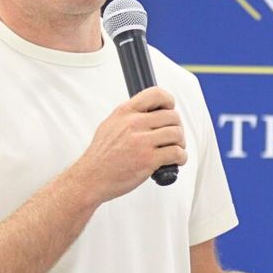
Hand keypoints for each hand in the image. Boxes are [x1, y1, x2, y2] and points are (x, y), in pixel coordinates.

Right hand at [73, 87, 187, 204]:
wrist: (91, 178)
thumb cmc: (102, 155)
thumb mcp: (110, 125)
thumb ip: (130, 116)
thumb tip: (153, 110)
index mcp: (125, 112)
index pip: (155, 94)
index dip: (168, 101)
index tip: (170, 110)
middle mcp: (133, 124)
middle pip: (172, 116)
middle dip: (177, 127)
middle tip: (174, 137)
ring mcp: (141, 142)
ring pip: (177, 134)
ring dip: (181, 143)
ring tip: (176, 149)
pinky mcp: (148, 160)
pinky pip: (176, 153)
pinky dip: (181, 157)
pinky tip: (176, 161)